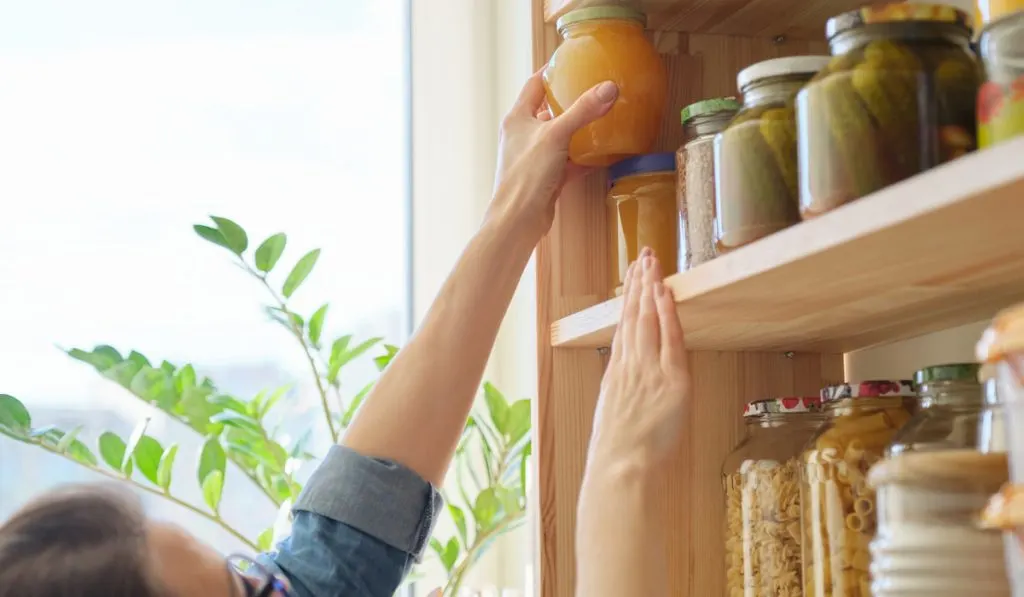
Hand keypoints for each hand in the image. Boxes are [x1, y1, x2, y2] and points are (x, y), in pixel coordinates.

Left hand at [487, 70, 617, 237]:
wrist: (518, 220)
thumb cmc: (526, 176)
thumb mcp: (556, 135)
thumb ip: (583, 111)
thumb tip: (608, 88)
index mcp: (517, 118)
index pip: (534, 85)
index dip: (552, 72)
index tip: (571, 63)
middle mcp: (523, 135)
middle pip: (549, 111)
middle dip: (571, 102)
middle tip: (593, 91)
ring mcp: (535, 157)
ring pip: (561, 138)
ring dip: (579, 131)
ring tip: (603, 118)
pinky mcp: (546, 177)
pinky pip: (569, 162)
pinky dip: (584, 158)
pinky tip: (602, 154)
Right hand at [588, 248, 690, 470]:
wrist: (620, 468)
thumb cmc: (617, 453)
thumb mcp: (612, 415)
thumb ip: (622, 391)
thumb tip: (628, 381)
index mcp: (617, 373)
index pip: (624, 325)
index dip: (629, 298)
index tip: (631, 277)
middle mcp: (630, 366)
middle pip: (634, 315)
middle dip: (638, 283)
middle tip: (643, 255)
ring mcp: (649, 371)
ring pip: (648, 320)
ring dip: (650, 288)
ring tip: (652, 262)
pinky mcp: (671, 381)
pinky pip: (670, 340)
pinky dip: (667, 315)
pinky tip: (665, 293)